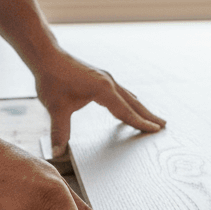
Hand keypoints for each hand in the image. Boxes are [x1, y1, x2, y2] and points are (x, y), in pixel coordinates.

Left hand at [34, 51, 164, 154]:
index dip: (139, 122)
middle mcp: (109, 83)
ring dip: (141, 108)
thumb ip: (59, 131)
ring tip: (152, 117)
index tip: (154, 130)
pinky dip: (129, 101)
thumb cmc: (51, 79)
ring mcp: (106, 78)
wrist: (46, 56)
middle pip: (133, 103)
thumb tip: (57, 153)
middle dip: (148, 115)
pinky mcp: (100, 77)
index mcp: (103, 90)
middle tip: (164, 125)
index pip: (125, 111)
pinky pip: (121, 92)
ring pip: (128, 97)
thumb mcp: (55, 108)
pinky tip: (130, 103)